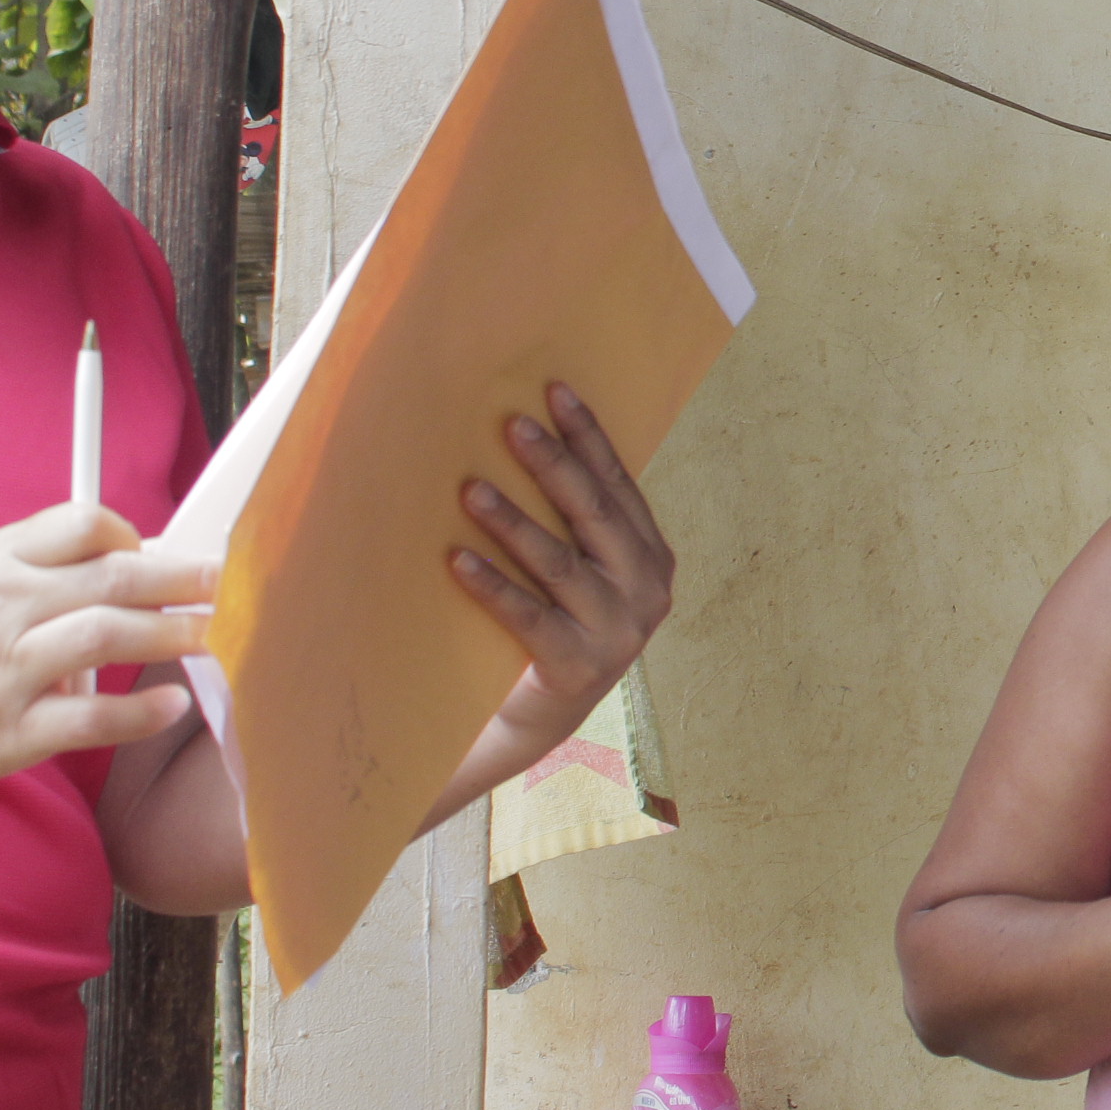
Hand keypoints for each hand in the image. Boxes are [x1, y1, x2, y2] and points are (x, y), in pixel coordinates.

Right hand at [0, 504, 214, 790]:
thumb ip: (44, 561)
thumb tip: (139, 555)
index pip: (82, 526)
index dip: (136, 535)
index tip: (170, 553)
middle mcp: (0, 611)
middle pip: (112, 579)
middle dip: (182, 580)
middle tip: (226, 586)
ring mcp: (3, 673)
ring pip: (103, 637)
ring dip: (171, 634)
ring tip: (212, 636)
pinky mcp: (7, 734)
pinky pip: (87, 719)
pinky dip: (138, 713)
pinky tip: (172, 705)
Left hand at [453, 384, 676, 749]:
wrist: (538, 718)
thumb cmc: (551, 625)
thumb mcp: (583, 573)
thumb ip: (580, 526)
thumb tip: (532, 440)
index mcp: (653, 559)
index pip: (619, 485)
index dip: (589, 437)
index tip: (555, 391)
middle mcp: (646, 591)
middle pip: (594, 514)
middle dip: (553, 465)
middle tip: (512, 425)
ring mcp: (617, 632)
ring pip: (560, 562)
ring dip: (513, 522)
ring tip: (470, 489)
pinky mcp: (578, 667)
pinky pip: (529, 617)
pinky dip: (492, 587)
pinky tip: (457, 561)